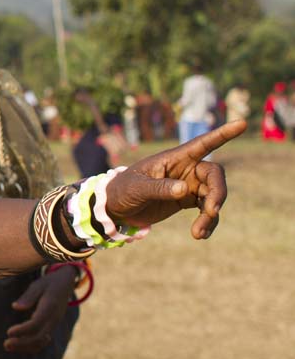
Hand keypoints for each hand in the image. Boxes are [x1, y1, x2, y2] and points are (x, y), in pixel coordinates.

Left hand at [4, 266, 76, 352]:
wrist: (66, 283)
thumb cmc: (49, 282)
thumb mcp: (38, 284)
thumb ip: (28, 296)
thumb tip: (15, 307)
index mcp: (50, 307)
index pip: (36, 324)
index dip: (22, 330)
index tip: (8, 332)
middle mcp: (54, 319)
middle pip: (39, 337)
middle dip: (22, 343)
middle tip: (5, 344)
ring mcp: (54, 324)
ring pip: (41, 342)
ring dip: (25, 347)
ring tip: (8, 346)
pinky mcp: (52, 326)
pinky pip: (43, 340)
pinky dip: (31, 345)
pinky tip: (18, 344)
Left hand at [104, 120, 245, 238]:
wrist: (115, 208)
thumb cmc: (123, 190)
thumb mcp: (137, 188)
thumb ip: (160, 187)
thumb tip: (185, 189)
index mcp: (174, 158)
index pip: (203, 143)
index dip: (223, 134)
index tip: (242, 123)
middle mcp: (185, 169)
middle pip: (214, 175)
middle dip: (218, 193)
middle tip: (212, 212)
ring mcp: (188, 185)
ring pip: (213, 196)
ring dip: (211, 214)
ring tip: (198, 233)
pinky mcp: (187, 200)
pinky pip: (206, 210)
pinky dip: (206, 222)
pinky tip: (200, 235)